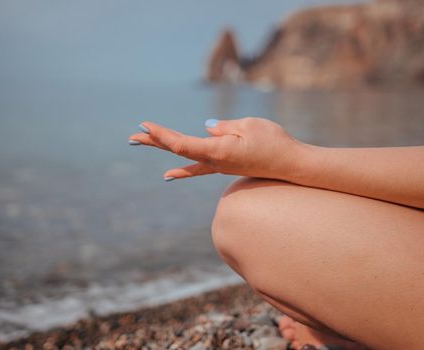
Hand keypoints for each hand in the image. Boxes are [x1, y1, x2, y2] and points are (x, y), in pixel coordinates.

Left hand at [129, 117, 305, 180]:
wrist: (292, 165)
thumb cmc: (274, 142)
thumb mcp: (248, 126)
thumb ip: (224, 127)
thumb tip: (207, 129)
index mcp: (216, 151)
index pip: (181, 144)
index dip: (161, 135)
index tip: (143, 125)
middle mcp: (213, 162)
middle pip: (178, 150)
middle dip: (154, 141)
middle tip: (131, 137)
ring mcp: (218, 166)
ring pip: (185, 157)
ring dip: (165, 147)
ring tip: (143, 141)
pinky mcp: (225, 166)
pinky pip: (198, 168)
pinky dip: (182, 169)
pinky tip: (169, 175)